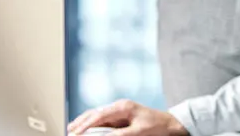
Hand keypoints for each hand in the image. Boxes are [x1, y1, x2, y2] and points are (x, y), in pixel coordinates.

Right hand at [67, 99, 187, 135]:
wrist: (170, 124)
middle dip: (81, 122)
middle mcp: (119, 107)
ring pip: (97, 115)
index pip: (99, 116)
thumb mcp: (139, 132)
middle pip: (95, 113)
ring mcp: (119, 111)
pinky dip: (93, 124)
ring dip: (85, 122)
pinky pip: (103, 119)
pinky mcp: (121, 117)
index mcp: (123, 107)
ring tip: (72, 129)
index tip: (75, 133)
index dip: (86, 125)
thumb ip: (121, 135)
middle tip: (69, 131)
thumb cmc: (157, 126)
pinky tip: (86, 128)